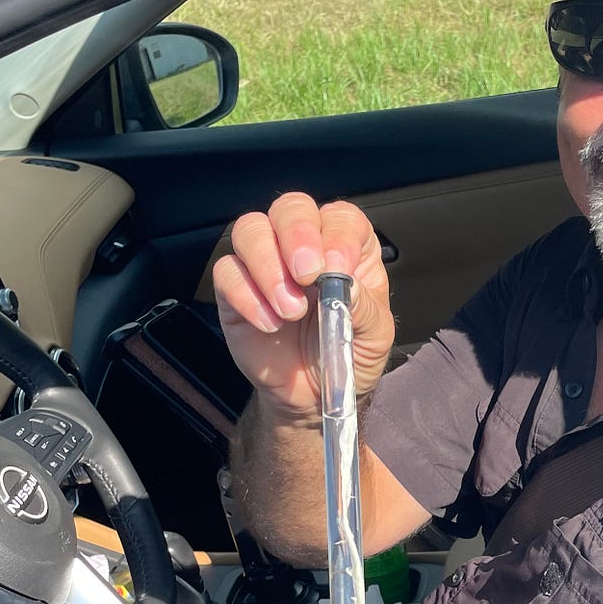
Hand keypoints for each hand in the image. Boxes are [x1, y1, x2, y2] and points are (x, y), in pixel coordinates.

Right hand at [213, 195, 395, 418]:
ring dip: (268, 265)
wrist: (317, 395)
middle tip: (307, 274)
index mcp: (346, 247)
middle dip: (297, 234)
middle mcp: (303, 246)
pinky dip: (246, 296)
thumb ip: (364, 307)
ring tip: (290, 310)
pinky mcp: (235, 289)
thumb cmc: (349, 355)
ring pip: (250, 229)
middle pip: (290, 208)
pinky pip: (227, 272)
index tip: (339, 267)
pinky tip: (269, 324)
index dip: (337, 234)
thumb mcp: (375, 336)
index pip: (340, 218)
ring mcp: (265, 263)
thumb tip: (346, 284)